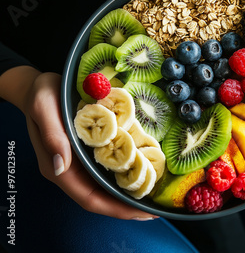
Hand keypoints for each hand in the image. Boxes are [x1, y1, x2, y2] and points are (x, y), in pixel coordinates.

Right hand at [0, 67, 156, 219]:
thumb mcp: (44, 106)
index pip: (89, 198)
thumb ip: (52, 136)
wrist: (37, 85)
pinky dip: (125, 176)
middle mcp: (70, 170)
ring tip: (154, 195)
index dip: (115, 208)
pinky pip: (108, 171)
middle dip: (127, 207)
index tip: (140, 212)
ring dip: (128, 194)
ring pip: (105, 187)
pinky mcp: (88, 153)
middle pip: (101, 198)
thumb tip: (61, 167)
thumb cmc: (40, 93)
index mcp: (59, 167)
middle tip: (155, 209)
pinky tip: (144, 174)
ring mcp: (79, 163)